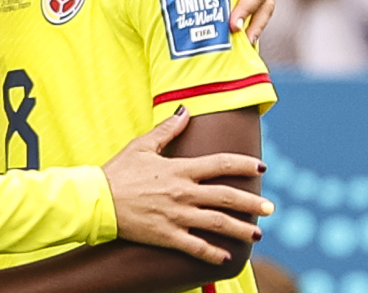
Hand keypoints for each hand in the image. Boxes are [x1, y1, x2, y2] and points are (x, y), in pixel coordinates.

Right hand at [102, 108, 273, 264]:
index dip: (244, 164)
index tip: (261, 168)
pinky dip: (213, 253)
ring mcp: (177, 216)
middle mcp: (183, 193)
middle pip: (226, 196)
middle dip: (252, 202)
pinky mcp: (167, 235)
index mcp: (180, 169)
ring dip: (240, 229)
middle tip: (270, 208)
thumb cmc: (117, 172)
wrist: (96, 200)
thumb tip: (185, 110)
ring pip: (218, 223)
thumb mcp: (142, 145)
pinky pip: (196, 246)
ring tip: (257, 234)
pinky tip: (226, 257)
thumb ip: (167, 129)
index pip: (221, 164)